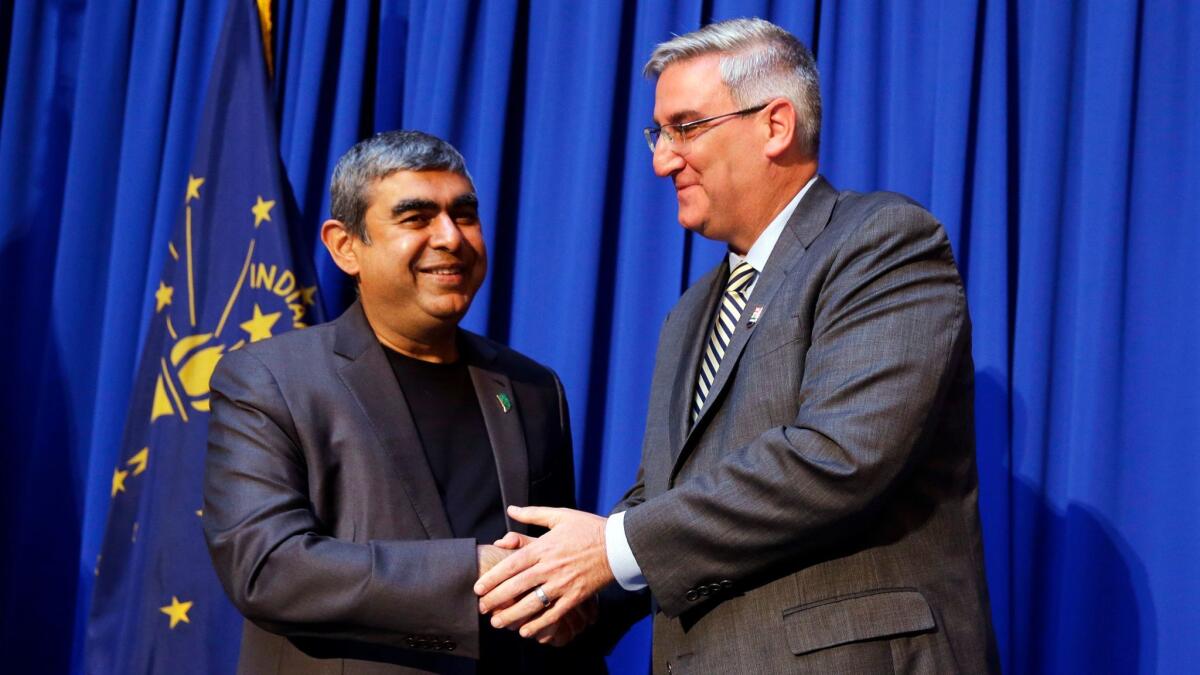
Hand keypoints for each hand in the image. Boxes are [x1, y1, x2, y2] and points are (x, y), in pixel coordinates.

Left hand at [474, 506, 613, 638]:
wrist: (618, 544)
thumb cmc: (588, 527)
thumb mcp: (560, 515)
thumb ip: (533, 514)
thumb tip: (511, 509)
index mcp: (544, 547)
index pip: (512, 564)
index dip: (493, 578)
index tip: (478, 588)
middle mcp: (551, 567)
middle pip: (518, 585)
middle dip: (497, 598)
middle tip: (482, 608)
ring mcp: (564, 583)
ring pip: (533, 602)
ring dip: (513, 615)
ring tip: (497, 622)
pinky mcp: (576, 596)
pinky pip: (555, 613)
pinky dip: (539, 624)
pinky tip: (526, 631)